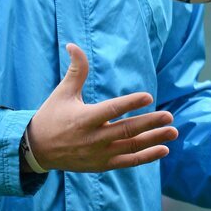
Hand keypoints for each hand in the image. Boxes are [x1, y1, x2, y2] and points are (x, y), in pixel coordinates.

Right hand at [27, 43, 177, 172]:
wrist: (38, 149)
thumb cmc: (52, 116)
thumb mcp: (62, 92)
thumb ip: (76, 70)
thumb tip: (73, 44)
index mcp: (83, 119)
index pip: (111, 110)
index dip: (130, 103)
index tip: (148, 96)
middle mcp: (93, 138)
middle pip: (126, 130)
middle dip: (149, 123)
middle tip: (169, 116)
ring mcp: (99, 154)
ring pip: (131, 147)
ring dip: (153, 140)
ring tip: (173, 131)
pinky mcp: (102, 165)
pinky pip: (128, 162)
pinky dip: (146, 157)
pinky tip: (163, 149)